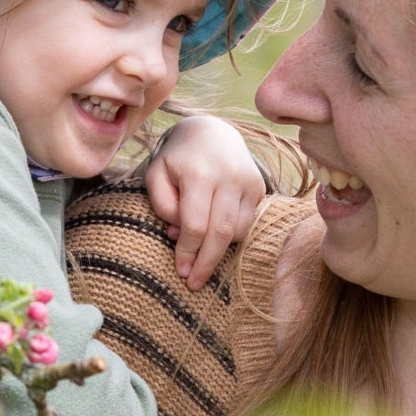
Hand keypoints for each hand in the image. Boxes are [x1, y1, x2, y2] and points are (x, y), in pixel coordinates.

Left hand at [144, 115, 269, 289]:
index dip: (188, 251)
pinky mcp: (260, 187)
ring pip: (237, 231)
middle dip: (206, 262)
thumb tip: (179, 234)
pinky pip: (247, 223)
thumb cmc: (178, 158)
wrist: (212, 131)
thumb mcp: (156, 174)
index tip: (181, 271)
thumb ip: (162, 204)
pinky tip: (214, 233)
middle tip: (194, 283)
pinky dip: (231, 235)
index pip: (195, 224)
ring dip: (218, 249)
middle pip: (221, 233)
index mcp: (199, 173)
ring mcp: (248, 181)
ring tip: (199, 250)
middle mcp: (228, 176)